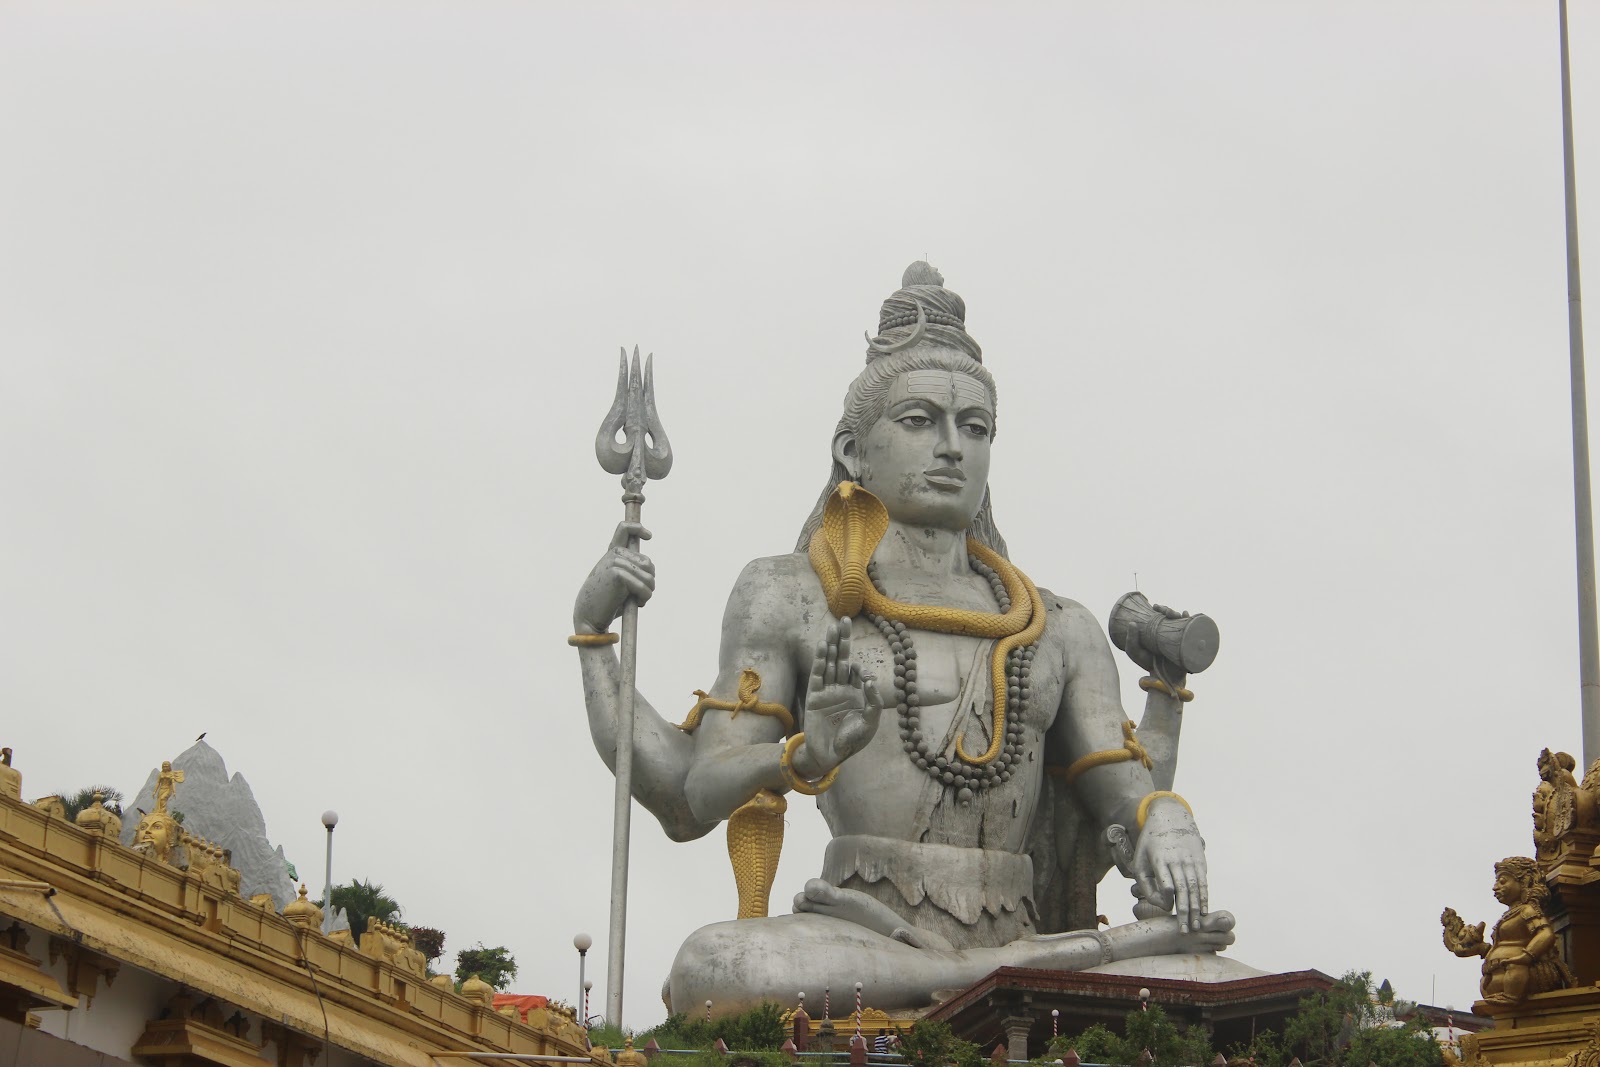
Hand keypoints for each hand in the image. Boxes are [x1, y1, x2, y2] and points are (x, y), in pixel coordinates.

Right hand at [572, 521, 654, 633]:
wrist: (589, 616)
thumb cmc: (607, 602)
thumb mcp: (619, 582)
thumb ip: (632, 570)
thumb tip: (650, 567)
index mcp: (612, 553)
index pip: (624, 529)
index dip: (638, 528)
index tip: (649, 536)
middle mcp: (614, 554)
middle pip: (648, 563)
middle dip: (649, 581)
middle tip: (639, 595)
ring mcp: (615, 561)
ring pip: (649, 575)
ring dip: (648, 591)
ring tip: (637, 600)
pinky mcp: (618, 573)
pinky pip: (644, 586)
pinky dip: (644, 597)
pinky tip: (636, 604)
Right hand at [795, 617, 882, 776]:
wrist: (830, 756)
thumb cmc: (851, 741)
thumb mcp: (870, 722)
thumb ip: (873, 701)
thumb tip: (871, 678)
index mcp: (855, 693)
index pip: (856, 671)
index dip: (858, 666)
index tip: (859, 671)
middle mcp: (840, 688)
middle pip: (841, 658)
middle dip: (843, 640)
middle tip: (845, 619)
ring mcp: (826, 691)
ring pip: (829, 663)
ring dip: (831, 645)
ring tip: (833, 627)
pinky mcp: (814, 696)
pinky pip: (817, 675)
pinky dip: (820, 661)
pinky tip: (823, 646)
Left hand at [1132, 798, 1208, 933]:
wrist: (1171, 817)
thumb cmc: (1150, 843)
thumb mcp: (1140, 859)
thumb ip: (1146, 884)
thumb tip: (1163, 904)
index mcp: (1160, 859)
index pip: (1167, 883)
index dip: (1168, 898)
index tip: (1168, 909)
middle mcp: (1177, 860)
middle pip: (1183, 890)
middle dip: (1184, 912)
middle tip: (1185, 931)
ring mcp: (1191, 860)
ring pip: (1195, 888)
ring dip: (1196, 909)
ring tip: (1196, 926)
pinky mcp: (1200, 861)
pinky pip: (1203, 883)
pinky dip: (1205, 898)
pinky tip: (1204, 912)